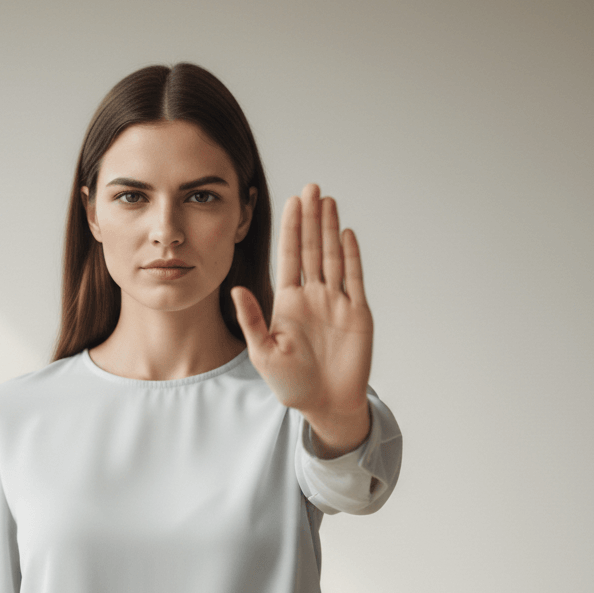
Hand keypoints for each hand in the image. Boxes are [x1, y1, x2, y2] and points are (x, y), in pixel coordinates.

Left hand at [231, 184, 373, 454]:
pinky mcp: (357, 313)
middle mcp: (312, 297)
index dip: (291, 229)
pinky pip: (354, 278)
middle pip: (311, 249)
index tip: (292, 202)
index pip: (289, 257)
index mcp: (287, 303)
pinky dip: (350, 256)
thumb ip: (251, 320)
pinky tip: (345, 234)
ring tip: (328, 201)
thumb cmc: (292, 385)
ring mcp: (336, 303)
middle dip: (311, 219)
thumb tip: (235, 289)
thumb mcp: (264, 352)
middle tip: (312, 188)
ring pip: (332, 257)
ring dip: (329, 229)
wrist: (326, 404)